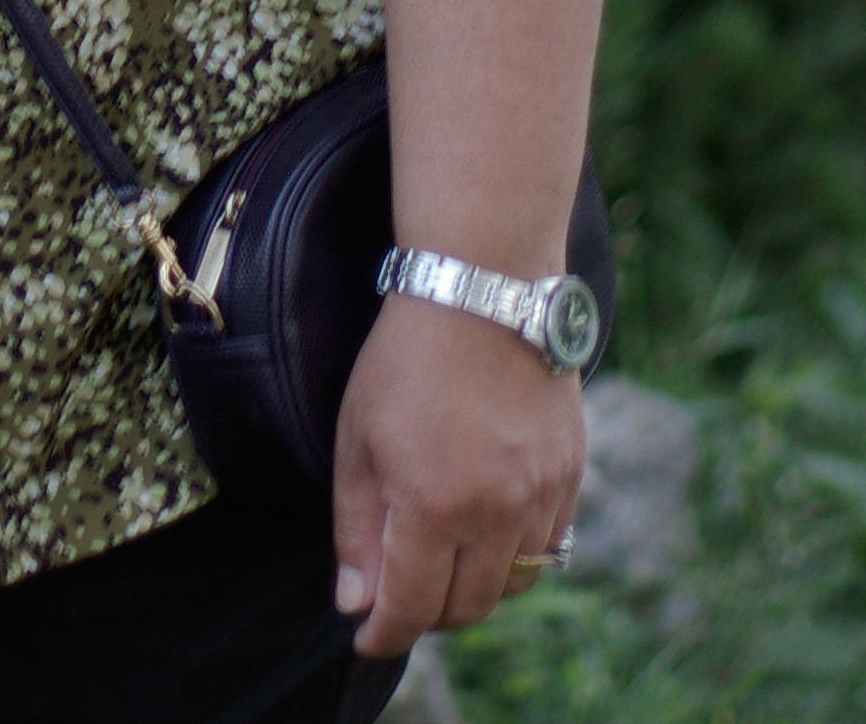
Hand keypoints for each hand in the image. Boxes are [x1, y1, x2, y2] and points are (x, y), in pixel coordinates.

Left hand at [332, 294, 585, 657]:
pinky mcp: (570, 476)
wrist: (482, 290)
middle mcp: (494, 513)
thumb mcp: (358, 438)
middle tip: (401, 597)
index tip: (366, 637)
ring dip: (474, 588)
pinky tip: (489, 532)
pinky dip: (516, 556)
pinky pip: (549, 547)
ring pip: (511, 584)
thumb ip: (356, 527)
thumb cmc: (406, 359)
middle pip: (465, 607)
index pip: (409, 606)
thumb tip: (356, 601)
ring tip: (443, 563)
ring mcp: (540, 496)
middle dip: (426, 614)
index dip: (384, 633)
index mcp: (432, 506)